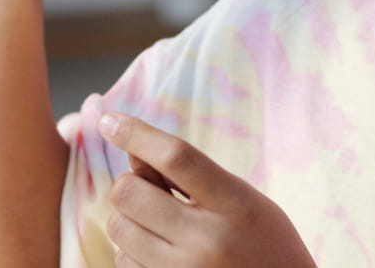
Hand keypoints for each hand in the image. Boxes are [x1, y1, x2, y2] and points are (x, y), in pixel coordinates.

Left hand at [99, 113, 316, 267]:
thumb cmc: (264, 244)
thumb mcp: (242, 198)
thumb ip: (191, 174)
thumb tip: (132, 149)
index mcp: (235, 205)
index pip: (177, 157)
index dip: (136, 134)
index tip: (109, 121)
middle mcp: (207, 240)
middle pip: (130, 192)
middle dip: (132, 185)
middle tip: (154, 194)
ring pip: (118, 227)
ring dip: (129, 219)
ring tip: (161, 227)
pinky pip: (122, 261)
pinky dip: (131, 252)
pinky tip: (161, 254)